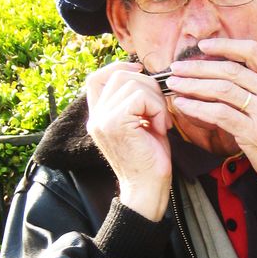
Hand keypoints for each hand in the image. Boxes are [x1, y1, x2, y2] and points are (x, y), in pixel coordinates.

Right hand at [86, 61, 172, 220]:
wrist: (147, 190)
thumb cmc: (149, 160)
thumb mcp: (140, 124)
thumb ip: (135, 102)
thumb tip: (144, 74)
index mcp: (98, 116)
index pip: (96, 78)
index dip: (118, 67)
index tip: (139, 70)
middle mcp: (96, 117)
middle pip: (119, 76)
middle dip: (148, 85)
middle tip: (160, 111)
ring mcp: (103, 120)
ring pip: (133, 84)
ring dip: (156, 100)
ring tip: (161, 123)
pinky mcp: (116, 124)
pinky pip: (141, 98)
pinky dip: (158, 110)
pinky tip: (161, 129)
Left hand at [165, 32, 256, 185]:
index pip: (252, 51)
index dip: (225, 46)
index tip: (203, 46)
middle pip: (231, 70)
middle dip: (199, 67)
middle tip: (177, 67)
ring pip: (222, 90)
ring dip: (194, 85)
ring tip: (174, 84)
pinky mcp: (252, 133)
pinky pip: (219, 115)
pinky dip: (198, 108)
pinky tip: (183, 105)